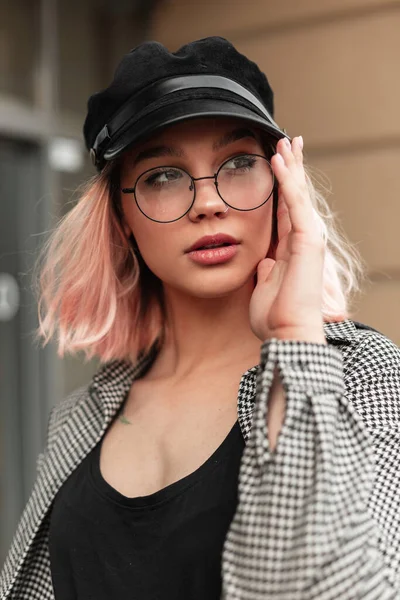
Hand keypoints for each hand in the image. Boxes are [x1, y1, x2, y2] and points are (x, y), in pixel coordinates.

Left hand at [249, 136, 326, 343]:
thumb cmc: (274, 316)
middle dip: (292, 167)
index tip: (278, 165)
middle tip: (287, 141)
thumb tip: (263, 261)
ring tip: (284, 140)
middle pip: (296, 195)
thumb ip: (266, 270)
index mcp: (291, 248)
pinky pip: (294, 202)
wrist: (287, 333)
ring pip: (298, 193)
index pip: (286, 209)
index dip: (283, 186)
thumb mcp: (264, 287)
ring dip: (290, 166)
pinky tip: (278, 160)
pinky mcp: (308, 239)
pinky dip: (286, 180)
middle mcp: (303, 239)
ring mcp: (308, 238)